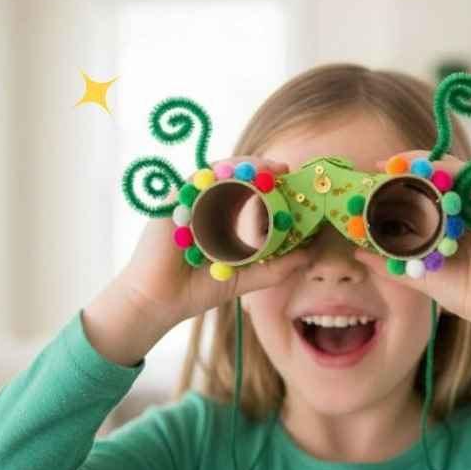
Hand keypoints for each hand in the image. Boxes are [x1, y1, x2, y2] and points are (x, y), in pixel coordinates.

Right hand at [82, 156, 306, 367]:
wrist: (160, 303)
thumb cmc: (198, 290)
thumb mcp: (246, 277)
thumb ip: (277, 266)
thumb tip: (310, 253)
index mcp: (220, 219)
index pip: (246, 192)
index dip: (269, 184)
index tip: (292, 182)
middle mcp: (204, 206)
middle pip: (235, 177)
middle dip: (261, 170)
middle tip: (285, 170)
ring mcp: (187, 202)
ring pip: (218, 172)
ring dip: (245, 166)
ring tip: (269, 169)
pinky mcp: (172, 202)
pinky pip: (197, 179)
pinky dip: (220, 173)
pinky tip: (241, 175)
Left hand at [350, 150, 470, 368]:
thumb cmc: (464, 292)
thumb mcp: (419, 276)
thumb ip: (390, 264)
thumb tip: (358, 251)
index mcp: (443, 222)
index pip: (418, 192)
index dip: (395, 183)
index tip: (370, 179)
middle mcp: (459, 209)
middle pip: (431, 175)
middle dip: (405, 167)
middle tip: (380, 166)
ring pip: (448, 170)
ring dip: (421, 163)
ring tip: (396, 165)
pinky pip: (467, 176)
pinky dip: (445, 170)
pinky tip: (425, 171)